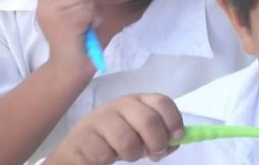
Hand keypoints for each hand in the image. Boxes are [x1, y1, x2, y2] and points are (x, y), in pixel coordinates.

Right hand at [34, 0, 100, 75]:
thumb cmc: (71, 39)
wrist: (68, 65)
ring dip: (92, 10)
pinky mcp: (68, 21)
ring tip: (85, 24)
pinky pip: (90, 9)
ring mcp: (55, 12)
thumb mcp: (61, 15)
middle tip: (83, 16)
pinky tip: (87, 29)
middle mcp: (46, 5)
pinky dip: (94, 19)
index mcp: (43, 2)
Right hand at [45, 94, 184, 164]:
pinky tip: (106, 154)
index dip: (173, 120)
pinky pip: (107, 152)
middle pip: (149, 120)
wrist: (81, 145)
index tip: (177, 137)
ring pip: (128, 140)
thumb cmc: (117, 138)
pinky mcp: (85, 133)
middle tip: (155, 154)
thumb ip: (160, 135)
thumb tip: (177, 141)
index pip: (162, 102)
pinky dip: (110, 158)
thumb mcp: (141, 134)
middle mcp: (122, 104)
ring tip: (127, 154)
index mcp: (139, 101)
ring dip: (132, 155)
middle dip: (157, 142)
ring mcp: (102, 116)